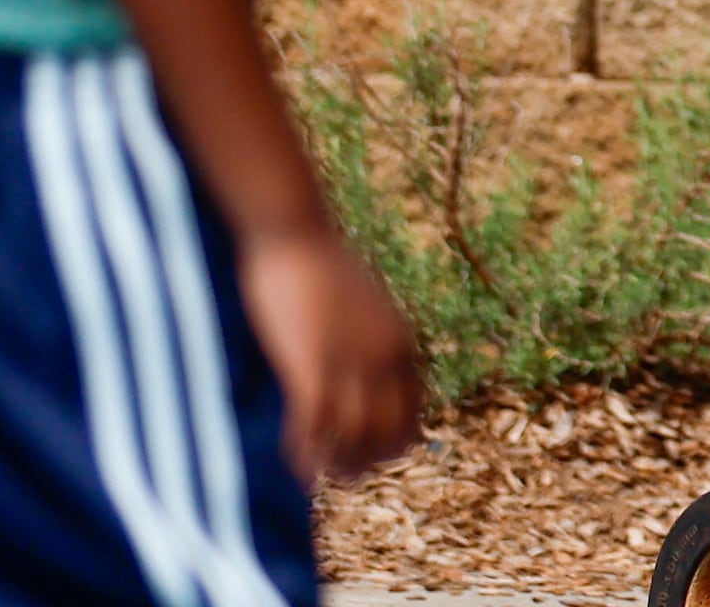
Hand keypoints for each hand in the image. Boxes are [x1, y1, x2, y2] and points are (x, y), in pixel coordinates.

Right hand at [237, 227, 422, 482]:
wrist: (295, 232)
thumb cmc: (322, 266)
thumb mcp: (365, 307)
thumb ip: (371, 341)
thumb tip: (365, 372)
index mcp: (402, 344)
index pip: (413, 414)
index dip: (394, 444)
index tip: (372, 458)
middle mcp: (385, 357)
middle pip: (389, 434)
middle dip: (368, 463)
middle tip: (343, 477)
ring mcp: (350, 361)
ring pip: (353, 438)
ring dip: (336, 465)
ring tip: (318, 476)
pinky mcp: (312, 362)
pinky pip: (314, 425)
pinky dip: (305, 453)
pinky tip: (295, 465)